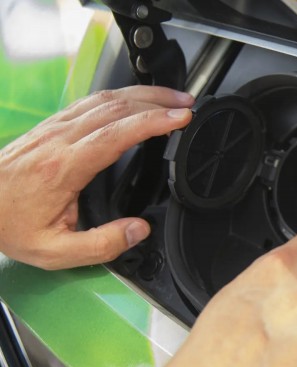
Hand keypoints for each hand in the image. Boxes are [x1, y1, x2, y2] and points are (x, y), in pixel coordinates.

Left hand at [0, 86, 193, 268]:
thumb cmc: (9, 225)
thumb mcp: (54, 252)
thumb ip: (102, 245)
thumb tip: (140, 230)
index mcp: (64, 167)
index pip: (116, 133)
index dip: (153, 121)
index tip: (180, 117)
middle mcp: (60, 140)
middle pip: (116, 106)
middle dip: (158, 101)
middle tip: (188, 105)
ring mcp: (55, 128)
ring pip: (104, 98)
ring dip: (143, 94)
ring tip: (171, 98)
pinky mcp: (52, 126)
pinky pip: (92, 102)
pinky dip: (122, 96)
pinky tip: (136, 100)